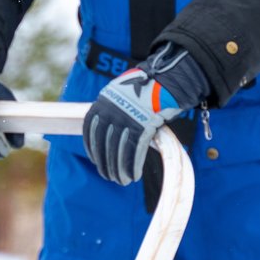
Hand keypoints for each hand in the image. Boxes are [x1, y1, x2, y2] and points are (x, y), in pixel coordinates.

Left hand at [82, 45, 209, 184]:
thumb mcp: (123, 93)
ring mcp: (126, 118)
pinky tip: (134, 175)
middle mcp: (111, 110)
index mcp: (103, 101)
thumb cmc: (149, 88)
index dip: (92, 148)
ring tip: (122, 180)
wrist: (169, 79)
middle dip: (105, 164)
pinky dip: (133, 166)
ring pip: (118, 150)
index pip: (90, 129)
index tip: (96, 161)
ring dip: (119, 169)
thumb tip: (111, 132)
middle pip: (103, 144)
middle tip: (109, 176)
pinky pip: (134, 151)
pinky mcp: (142, 126)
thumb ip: (115, 111)